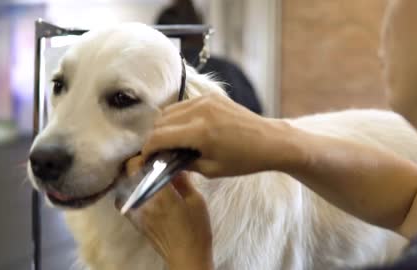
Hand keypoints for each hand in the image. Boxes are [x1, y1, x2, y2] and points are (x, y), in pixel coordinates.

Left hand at [116, 156, 213, 269]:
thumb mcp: (196, 201)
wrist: (186, 256)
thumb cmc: (196, 229)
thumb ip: (183, 181)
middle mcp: (143, 201)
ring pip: (124, 184)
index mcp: (161, 194)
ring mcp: (136, 211)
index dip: (146, 154)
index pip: (142, 165)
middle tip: (152, 158)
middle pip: (129, 171)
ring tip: (146, 171)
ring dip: (133, 174)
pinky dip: (130, 189)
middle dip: (138, 161)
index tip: (156, 150)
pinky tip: (142, 188)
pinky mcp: (134, 220)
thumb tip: (174, 165)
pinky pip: (125, 198)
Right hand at [142, 94, 293, 177]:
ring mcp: (206, 100)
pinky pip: (184, 105)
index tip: (147, 158)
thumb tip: (164, 159)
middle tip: (158, 152)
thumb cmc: (244, 160)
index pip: (159, 136)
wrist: (269, 141)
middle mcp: (200, 111)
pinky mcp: (212, 96)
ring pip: (170, 110)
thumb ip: (183, 163)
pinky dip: (178, 117)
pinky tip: (185, 130)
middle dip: (154, 137)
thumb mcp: (212, 169)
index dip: (148, 149)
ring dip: (164, 126)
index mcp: (200, 132)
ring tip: (171, 141)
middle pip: (160, 121)